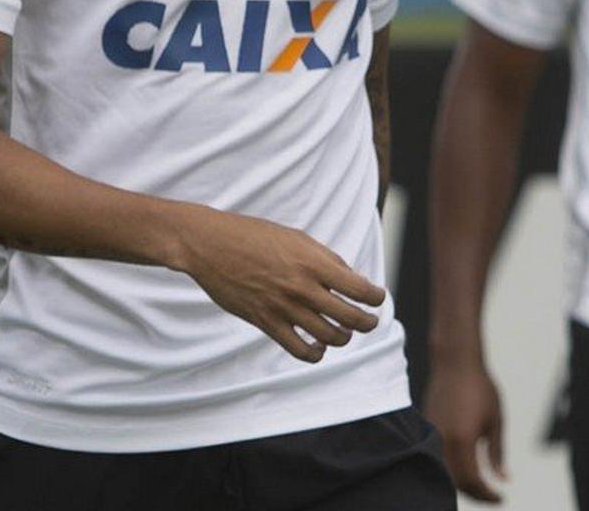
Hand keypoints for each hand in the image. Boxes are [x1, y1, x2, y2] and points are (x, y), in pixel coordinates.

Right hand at [173, 207, 384, 362]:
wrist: (211, 245)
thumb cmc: (255, 236)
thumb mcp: (297, 238)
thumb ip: (327, 259)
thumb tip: (353, 281)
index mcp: (313, 262)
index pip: (359, 289)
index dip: (376, 297)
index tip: (377, 298)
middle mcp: (301, 288)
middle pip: (350, 317)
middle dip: (367, 323)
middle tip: (369, 321)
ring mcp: (283, 308)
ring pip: (329, 337)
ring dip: (343, 338)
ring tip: (344, 332)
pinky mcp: (265, 323)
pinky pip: (299, 349)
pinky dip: (315, 354)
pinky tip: (318, 347)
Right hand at [423, 359, 507, 501]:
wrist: (455, 362)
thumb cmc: (480, 388)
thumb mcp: (495, 421)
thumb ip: (497, 453)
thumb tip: (503, 479)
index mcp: (463, 442)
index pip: (473, 482)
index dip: (487, 495)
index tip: (501, 498)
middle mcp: (444, 443)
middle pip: (457, 483)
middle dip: (476, 494)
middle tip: (492, 496)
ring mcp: (432, 437)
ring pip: (445, 474)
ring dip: (462, 485)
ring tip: (481, 485)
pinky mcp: (427, 430)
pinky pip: (438, 460)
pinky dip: (451, 471)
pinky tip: (465, 468)